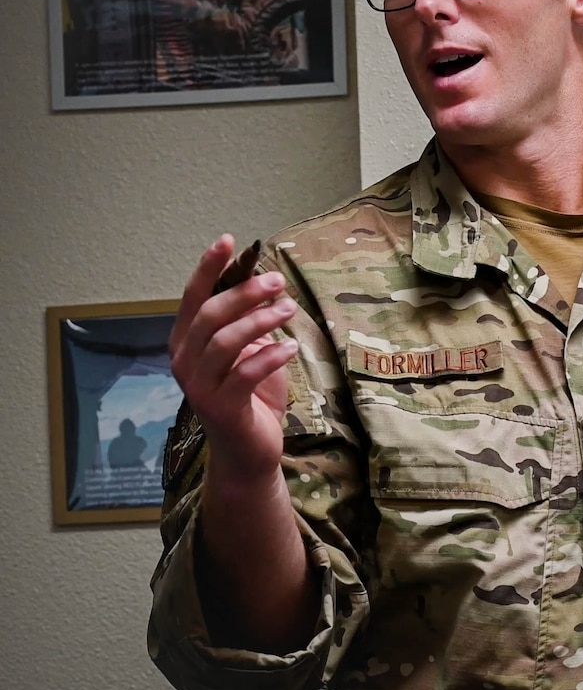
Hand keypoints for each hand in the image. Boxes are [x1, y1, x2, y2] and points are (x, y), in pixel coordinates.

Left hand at [154, 0, 199, 21]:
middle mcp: (176, 8)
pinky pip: (168, 16)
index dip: (158, 0)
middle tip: (149, 6)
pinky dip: (162, 16)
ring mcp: (177, 13)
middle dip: (156, 7)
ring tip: (151, 11)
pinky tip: (157, 15)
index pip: (165, 1)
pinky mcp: (177, 16)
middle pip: (164, 7)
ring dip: (158, 12)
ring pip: (165, 13)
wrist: (197, 9)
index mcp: (177, 1)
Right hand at [168, 235, 297, 490]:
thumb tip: (262, 281)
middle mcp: (185, 361)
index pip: (192, 297)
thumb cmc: (251, 395)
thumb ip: (250, 321)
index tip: (227, 240)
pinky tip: (290, 347)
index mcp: (186, 342)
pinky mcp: (221, 407)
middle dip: (244, 293)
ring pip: (224, 341)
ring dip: (260, 320)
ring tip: (289, 309)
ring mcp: (199, 386)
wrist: (249, 450)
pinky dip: (270, 356)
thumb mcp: (251, 351)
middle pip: (209, 315)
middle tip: (278, 282)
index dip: (208, 267)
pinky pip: (246, 373)